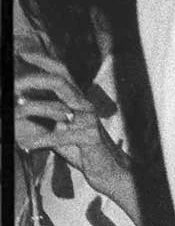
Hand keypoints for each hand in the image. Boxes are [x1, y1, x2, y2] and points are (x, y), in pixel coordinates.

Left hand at [14, 33, 95, 168]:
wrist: (110, 171)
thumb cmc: (82, 149)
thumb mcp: (59, 130)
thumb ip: (41, 119)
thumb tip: (17, 109)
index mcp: (78, 98)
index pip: (61, 71)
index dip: (42, 59)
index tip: (21, 53)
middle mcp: (85, 105)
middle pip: (59, 81)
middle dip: (34, 79)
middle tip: (14, 84)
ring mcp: (90, 120)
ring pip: (57, 109)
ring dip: (32, 109)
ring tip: (14, 114)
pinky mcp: (91, 138)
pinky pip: (61, 137)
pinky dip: (42, 139)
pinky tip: (27, 144)